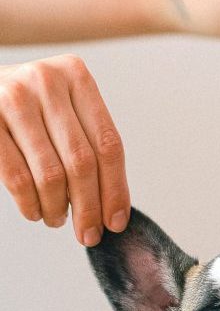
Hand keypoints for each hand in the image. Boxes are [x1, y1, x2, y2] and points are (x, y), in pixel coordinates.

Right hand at [0, 55, 129, 244]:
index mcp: (76, 76)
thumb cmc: (30, 107)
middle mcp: (46, 81)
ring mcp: (12, 98)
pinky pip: (17, 177)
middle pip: (82, 162)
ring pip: (51, 174)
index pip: (108, 144)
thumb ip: (90, 143)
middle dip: (89, 207)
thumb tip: (114, 207)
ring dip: (57, 208)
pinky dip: (30, 204)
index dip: (116, 189)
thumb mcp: (64, 108)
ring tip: (58, 219)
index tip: (117, 222)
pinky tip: (36, 212)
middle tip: (89, 234)